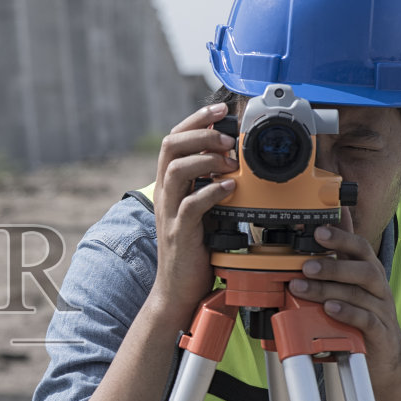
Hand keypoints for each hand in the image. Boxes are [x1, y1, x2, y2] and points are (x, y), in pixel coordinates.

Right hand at [147, 103, 238, 327]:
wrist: (178, 291)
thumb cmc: (195, 251)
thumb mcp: (203, 211)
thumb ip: (210, 187)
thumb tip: (234, 163)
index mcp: (170, 186)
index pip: (174, 140)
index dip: (196, 120)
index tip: (221, 109)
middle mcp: (165, 195)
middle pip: (170, 147)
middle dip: (201, 134)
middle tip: (228, 137)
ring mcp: (170, 213)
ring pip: (176, 170)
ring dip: (206, 159)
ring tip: (231, 161)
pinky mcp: (180, 233)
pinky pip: (191, 204)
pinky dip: (212, 192)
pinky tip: (231, 189)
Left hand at [288, 218, 400, 382]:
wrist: (384, 357)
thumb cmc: (363, 316)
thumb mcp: (352, 284)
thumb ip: (340, 257)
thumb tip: (328, 224)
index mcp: (370, 272)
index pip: (360, 248)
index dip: (342, 237)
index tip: (319, 231)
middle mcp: (378, 288)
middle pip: (363, 269)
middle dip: (332, 266)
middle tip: (305, 266)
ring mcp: (381, 310)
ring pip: (358, 294)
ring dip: (327, 290)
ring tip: (302, 288)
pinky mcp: (380, 332)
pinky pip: (366, 320)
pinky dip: (347, 313)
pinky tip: (329, 309)